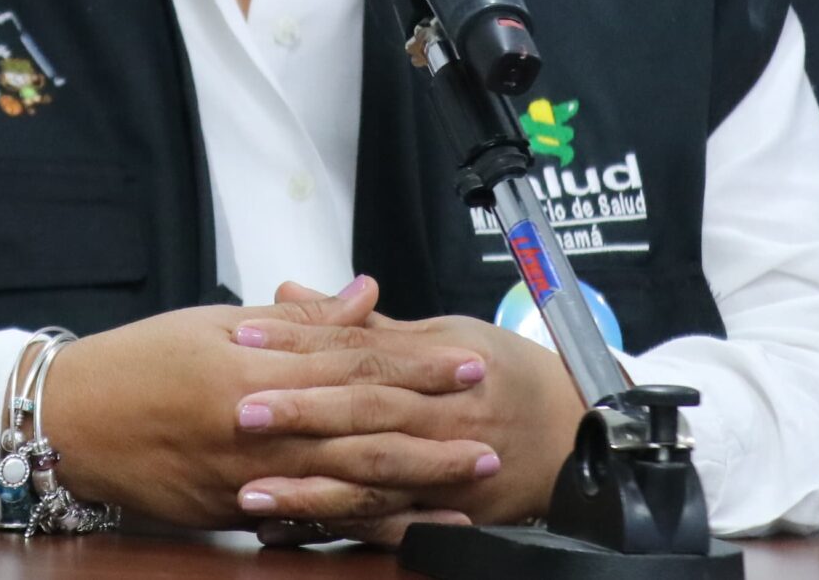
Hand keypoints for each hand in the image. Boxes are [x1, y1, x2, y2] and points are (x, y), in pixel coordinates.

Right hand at [39, 277, 497, 529]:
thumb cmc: (141, 361)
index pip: (353, 364)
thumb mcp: (217, 322)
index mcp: (256, 369)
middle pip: (362, 432)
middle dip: (431, 435)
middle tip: (489, 436)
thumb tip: (365, 294)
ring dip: (413, 488)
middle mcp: (258, 429)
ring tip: (467, 489)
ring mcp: (249, 479)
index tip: (465, 361)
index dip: (415, 364)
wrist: (71, 422)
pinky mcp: (236, 513)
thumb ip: (298, 319)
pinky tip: (402, 528)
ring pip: (346, 486)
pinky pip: (310, 521)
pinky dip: (362, 526)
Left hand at [229, 280, 586, 543]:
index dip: (303, 343)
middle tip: (242, 411)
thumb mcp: (447, 333)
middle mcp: (447, 417)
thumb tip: (291, 290)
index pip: (363, 350)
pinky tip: (292, 528)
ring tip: (252, 488)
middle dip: (303, 412)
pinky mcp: (449, 515)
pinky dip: (340, 529)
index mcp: (444, 362)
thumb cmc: (508, 374)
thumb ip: (363, 322)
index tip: (247, 338)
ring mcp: (449, 472)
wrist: (576, 433)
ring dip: (311, 487)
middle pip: (368, 412)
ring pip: (374, 479)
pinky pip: (388, 527)